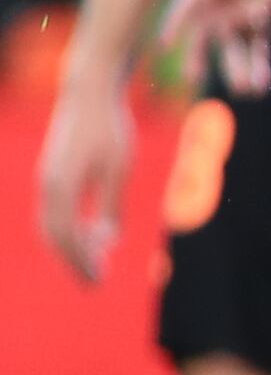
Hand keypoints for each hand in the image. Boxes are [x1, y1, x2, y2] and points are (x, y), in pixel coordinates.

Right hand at [36, 70, 133, 283]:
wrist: (89, 92)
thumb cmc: (110, 127)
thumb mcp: (119, 168)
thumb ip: (112, 205)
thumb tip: (108, 241)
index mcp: (61, 187)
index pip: (67, 236)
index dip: (81, 261)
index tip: (99, 280)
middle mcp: (47, 186)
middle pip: (54, 236)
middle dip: (74, 261)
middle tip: (96, 282)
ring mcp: (46, 180)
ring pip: (51, 225)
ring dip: (71, 247)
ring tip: (96, 265)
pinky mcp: (52, 174)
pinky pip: (56, 211)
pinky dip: (70, 229)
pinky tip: (93, 236)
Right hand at [161, 0, 270, 99]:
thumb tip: (256, 22)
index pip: (190, 0)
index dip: (175, 21)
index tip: (164, 44)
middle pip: (207, 28)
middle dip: (200, 52)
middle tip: (193, 77)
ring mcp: (243, 5)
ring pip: (234, 42)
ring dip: (239, 65)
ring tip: (247, 91)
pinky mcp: (263, 14)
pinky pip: (257, 43)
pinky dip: (259, 62)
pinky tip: (262, 85)